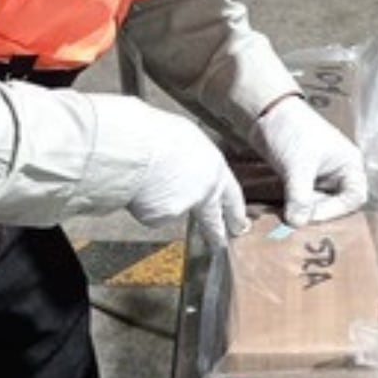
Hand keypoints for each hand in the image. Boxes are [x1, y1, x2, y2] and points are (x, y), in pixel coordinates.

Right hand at [126, 105, 248, 248]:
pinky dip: (143, 202)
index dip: (235, 210)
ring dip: (168, 208)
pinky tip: (137, 187)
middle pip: (213, 220)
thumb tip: (184, 167)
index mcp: (215, 167)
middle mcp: (205, 191)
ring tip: (152, 191)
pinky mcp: (163, 217)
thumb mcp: (185, 138)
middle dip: (217, 233)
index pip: (231, 194)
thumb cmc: (156, 135)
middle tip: (221, 242)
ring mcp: (185, 207)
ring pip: (177, 213)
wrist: (137, 150)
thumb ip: (191, 160)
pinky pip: (151, 211)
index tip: (240, 223)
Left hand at [250, 94, 367, 226]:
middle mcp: (339, 173)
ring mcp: (320, 177)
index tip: (311, 217)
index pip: (354, 198)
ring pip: (318, 205)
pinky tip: (281, 212)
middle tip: (296, 221)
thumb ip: (300, 196)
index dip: (335, 211)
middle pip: (336, 205)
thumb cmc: (291, 129)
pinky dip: (294, 207)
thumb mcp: (298, 165)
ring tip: (286, 218)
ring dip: (303, 213)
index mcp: (349, 165)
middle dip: (316, 214)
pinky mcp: (303, 180)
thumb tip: (297, 224)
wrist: (266, 112)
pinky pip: (303, 201)